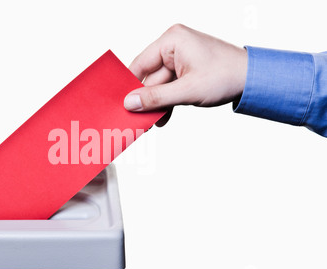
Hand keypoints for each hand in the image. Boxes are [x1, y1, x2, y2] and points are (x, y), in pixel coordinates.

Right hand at [124, 24, 247, 125]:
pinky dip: (167, 101)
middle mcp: (173, 45)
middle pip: (150, 76)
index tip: (121, 104)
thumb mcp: (187, 91)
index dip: (130, 85)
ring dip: (158, 104)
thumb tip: (130, 103)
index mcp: (171, 40)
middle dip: (147, 100)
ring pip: (159, 85)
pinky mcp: (186, 68)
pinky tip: (164, 117)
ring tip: (155, 122)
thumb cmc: (226, 76)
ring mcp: (180, 57)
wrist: (253, 79)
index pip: (140, 64)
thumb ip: (156, 98)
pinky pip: (169, 86)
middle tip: (139, 120)